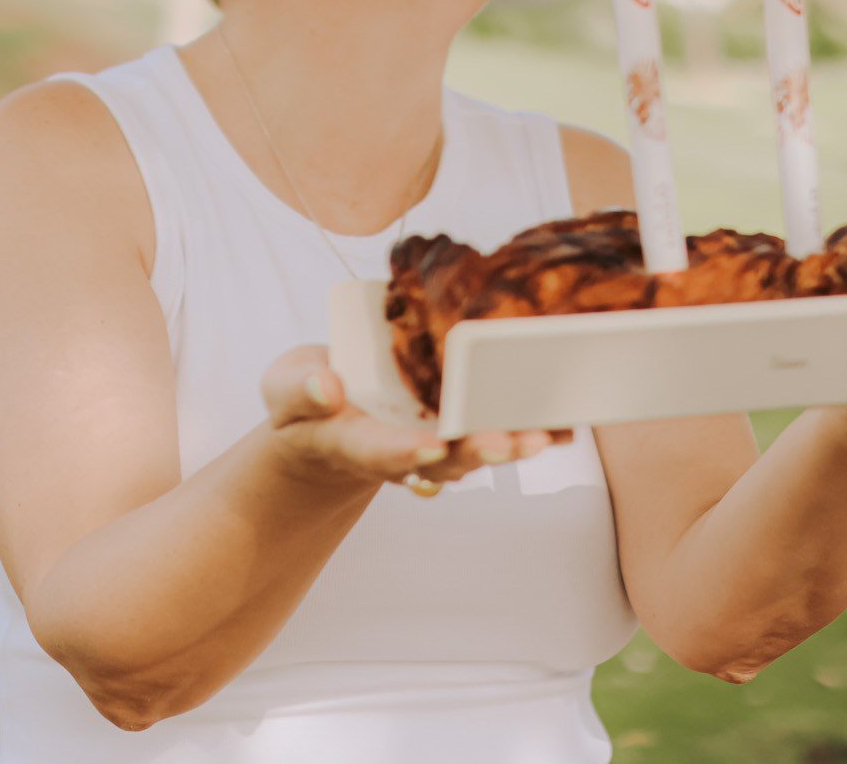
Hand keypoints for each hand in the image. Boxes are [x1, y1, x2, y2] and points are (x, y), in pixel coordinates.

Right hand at [261, 344, 572, 496]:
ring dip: (509, 444)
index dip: (402, 451)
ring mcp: (432, 443)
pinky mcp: (457, 428)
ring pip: (475, 451)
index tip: (428, 445)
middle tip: (502, 443)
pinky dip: (529, 429)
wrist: (332, 417)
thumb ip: (299, 389)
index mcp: (354, 441)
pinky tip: (562, 422)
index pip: (378, 451)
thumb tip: (327, 386)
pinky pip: (497, 431)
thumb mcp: (284, 387)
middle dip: (473, 452)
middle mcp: (401, 450)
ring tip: (541, 436)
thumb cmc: (306, 401)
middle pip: (441, 460)